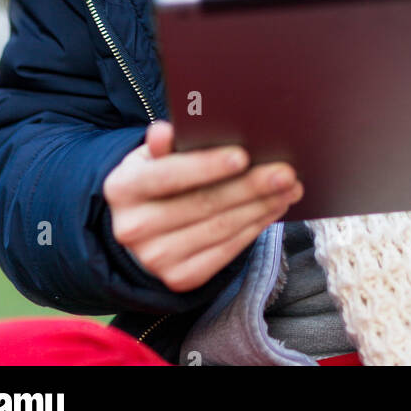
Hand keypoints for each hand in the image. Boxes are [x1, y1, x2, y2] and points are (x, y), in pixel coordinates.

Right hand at [103, 120, 303, 292]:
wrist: (141, 227)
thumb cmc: (156, 178)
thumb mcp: (151, 156)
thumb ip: (163, 143)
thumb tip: (165, 131)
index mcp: (122, 188)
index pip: (168, 175)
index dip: (206, 166)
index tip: (244, 155)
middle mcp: (133, 228)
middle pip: (202, 204)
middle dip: (249, 187)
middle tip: (286, 172)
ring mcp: (155, 258)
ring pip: (220, 228)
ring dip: (261, 207)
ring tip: (289, 188)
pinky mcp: (179, 279)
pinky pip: (226, 251)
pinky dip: (254, 228)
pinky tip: (273, 209)